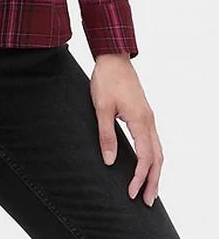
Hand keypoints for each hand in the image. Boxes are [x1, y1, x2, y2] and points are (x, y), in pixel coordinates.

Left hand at [90, 53, 163, 206]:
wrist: (113, 58)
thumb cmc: (107, 79)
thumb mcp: (101, 108)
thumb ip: (106, 135)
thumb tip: (110, 161)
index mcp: (140, 120)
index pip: (145, 157)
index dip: (139, 177)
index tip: (132, 193)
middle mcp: (148, 120)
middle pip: (157, 158)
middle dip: (153, 181)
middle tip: (147, 201)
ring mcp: (148, 117)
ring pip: (158, 150)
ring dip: (155, 171)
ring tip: (150, 189)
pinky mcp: (143, 113)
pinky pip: (153, 141)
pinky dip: (153, 157)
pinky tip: (146, 164)